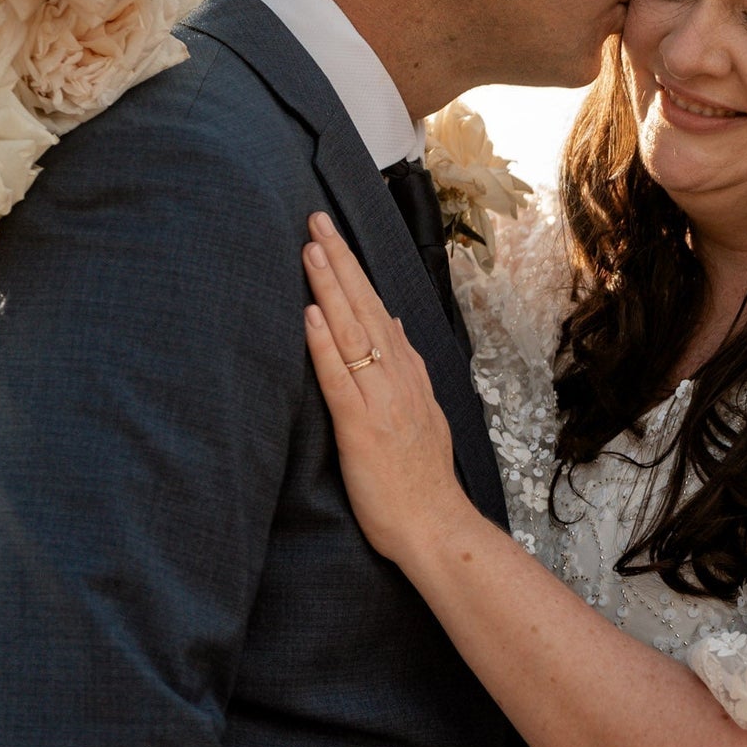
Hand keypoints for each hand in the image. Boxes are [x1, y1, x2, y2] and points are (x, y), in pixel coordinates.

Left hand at [303, 214, 468, 566]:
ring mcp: (381, 399)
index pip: (378, 311)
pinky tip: (309, 315)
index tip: (333, 240)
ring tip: (310, 248)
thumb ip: (403, 374)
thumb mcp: (420, 416)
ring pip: (352, 332)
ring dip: (330, 287)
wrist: (436, 527)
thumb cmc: (419, 484)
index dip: (354, 274)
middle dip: (340, 261)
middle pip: (366, 307)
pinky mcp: (362, 426)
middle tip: (316, 220)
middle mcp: (398, 378)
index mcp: (408, 376)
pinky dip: (324, 344)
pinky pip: (340, 378)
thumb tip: (387, 328)